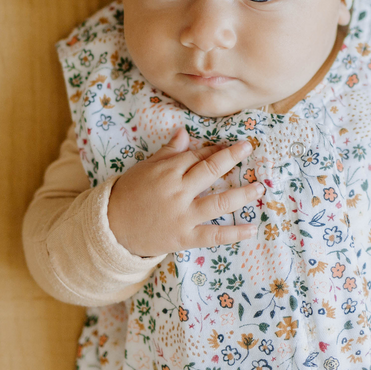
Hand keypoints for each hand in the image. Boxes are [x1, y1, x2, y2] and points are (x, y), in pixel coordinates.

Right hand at [107, 128, 262, 256]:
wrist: (110, 228)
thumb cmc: (129, 193)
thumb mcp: (145, 168)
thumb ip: (168, 152)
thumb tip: (184, 132)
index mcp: (167, 171)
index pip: (198, 156)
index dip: (215, 150)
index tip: (231, 145)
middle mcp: (178, 191)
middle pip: (211, 171)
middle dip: (232, 158)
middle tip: (250, 148)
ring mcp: (183, 215)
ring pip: (219, 203)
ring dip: (242, 194)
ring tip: (260, 188)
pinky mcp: (185, 237)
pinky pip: (214, 235)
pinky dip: (234, 233)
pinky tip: (252, 228)